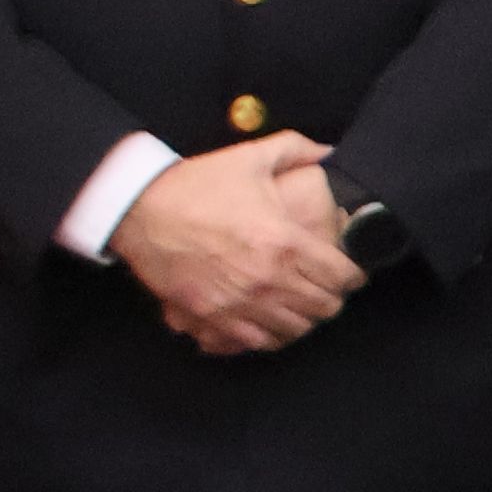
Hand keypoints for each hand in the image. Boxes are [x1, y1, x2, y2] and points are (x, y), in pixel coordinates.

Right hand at [113, 132, 358, 355]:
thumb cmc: (196, 185)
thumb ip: (296, 149)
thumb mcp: (250, 157)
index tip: (351, 272)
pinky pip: (257, 342)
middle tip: (329, 288)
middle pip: (323, 307)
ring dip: (305, 318)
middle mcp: (267, 279)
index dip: (353, 275)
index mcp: (284, 242)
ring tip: (303, 305)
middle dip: (333, 298)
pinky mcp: (212, 317)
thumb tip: (328, 150)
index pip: (340, 275)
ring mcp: (239, 303)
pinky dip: (271, 335)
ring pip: (294, 329)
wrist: (138, 210)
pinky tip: (273, 321)